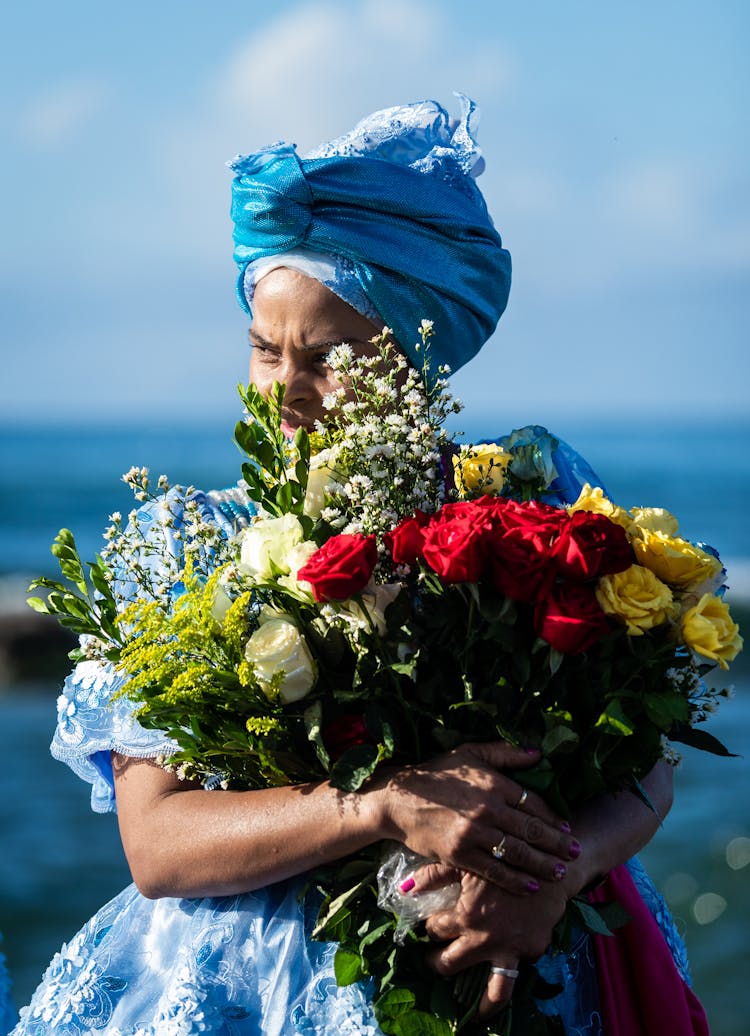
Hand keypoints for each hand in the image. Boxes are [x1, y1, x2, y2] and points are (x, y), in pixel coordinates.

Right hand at [376, 741, 579, 892]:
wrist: (397, 798)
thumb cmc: (435, 773)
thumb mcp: (469, 753)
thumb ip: (504, 753)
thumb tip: (537, 753)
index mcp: (494, 783)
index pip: (533, 802)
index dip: (552, 817)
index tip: (566, 827)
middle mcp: (488, 808)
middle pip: (532, 830)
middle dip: (557, 844)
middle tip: (575, 852)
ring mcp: (474, 833)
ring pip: (518, 852)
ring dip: (543, 864)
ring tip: (560, 873)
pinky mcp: (460, 854)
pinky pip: (494, 870)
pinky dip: (515, 880)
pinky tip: (530, 886)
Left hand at [420, 866, 568, 1019]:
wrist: (548, 863)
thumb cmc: (503, 858)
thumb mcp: (466, 862)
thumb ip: (434, 875)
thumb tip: (405, 887)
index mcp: (466, 916)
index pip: (434, 932)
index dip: (429, 928)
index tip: (429, 926)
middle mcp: (485, 940)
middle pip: (449, 965)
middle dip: (436, 964)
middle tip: (432, 963)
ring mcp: (511, 949)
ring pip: (494, 993)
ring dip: (481, 1008)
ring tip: (472, 1017)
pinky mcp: (533, 950)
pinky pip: (519, 968)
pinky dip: (510, 969)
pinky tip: (503, 968)